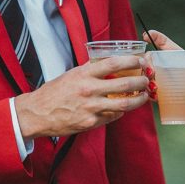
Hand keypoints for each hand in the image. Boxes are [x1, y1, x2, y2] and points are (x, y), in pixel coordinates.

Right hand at [14, 56, 149, 138]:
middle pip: (124, 85)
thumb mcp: (71, 74)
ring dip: (137, 100)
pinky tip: (123, 109)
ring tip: (143, 96)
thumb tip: (108, 63)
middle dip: (140, 82)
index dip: (130, 61)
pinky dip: (120, 112)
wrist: (38, 114)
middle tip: (146, 80)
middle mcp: (89, 90)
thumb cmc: (54, 93)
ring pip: (123, 105)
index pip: (113, 63)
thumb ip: (90, 70)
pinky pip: (112, 117)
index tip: (140, 61)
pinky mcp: (91, 123)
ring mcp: (91, 108)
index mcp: (84, 74)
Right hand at [143, 29, 184, 133]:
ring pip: (149, 75)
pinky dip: (147, 92)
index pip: (168, 47)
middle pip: (155, 60)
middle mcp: (173, 72)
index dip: (157, 39)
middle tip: (150, 69)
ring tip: (151, 82)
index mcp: (184, 63)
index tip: (146, 35)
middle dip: (148, 60)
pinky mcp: (164, 99)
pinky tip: (151, 94)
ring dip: (145, 76)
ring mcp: (167, 85)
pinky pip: (150, 93)